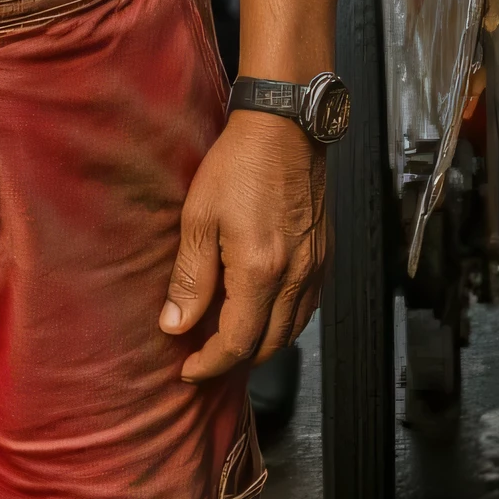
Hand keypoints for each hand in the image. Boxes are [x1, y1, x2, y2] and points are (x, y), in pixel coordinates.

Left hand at [159, 111, 327, 377]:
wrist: (285, 127)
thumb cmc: (238, 165)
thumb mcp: (199, 218)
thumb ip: (191, 278)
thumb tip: (175, 325)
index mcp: (261, 272)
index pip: (237, 343)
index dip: (210, 364)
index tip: (188, 370)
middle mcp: (295, 277)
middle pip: (269, 346)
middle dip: (235, 359)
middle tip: (204, 357)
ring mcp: (315, 267)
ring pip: (292, 330)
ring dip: (261, 344)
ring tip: (229, 339)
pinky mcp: (323, 255)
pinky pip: (307, 307)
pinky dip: (284, 322)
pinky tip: (263, 311)